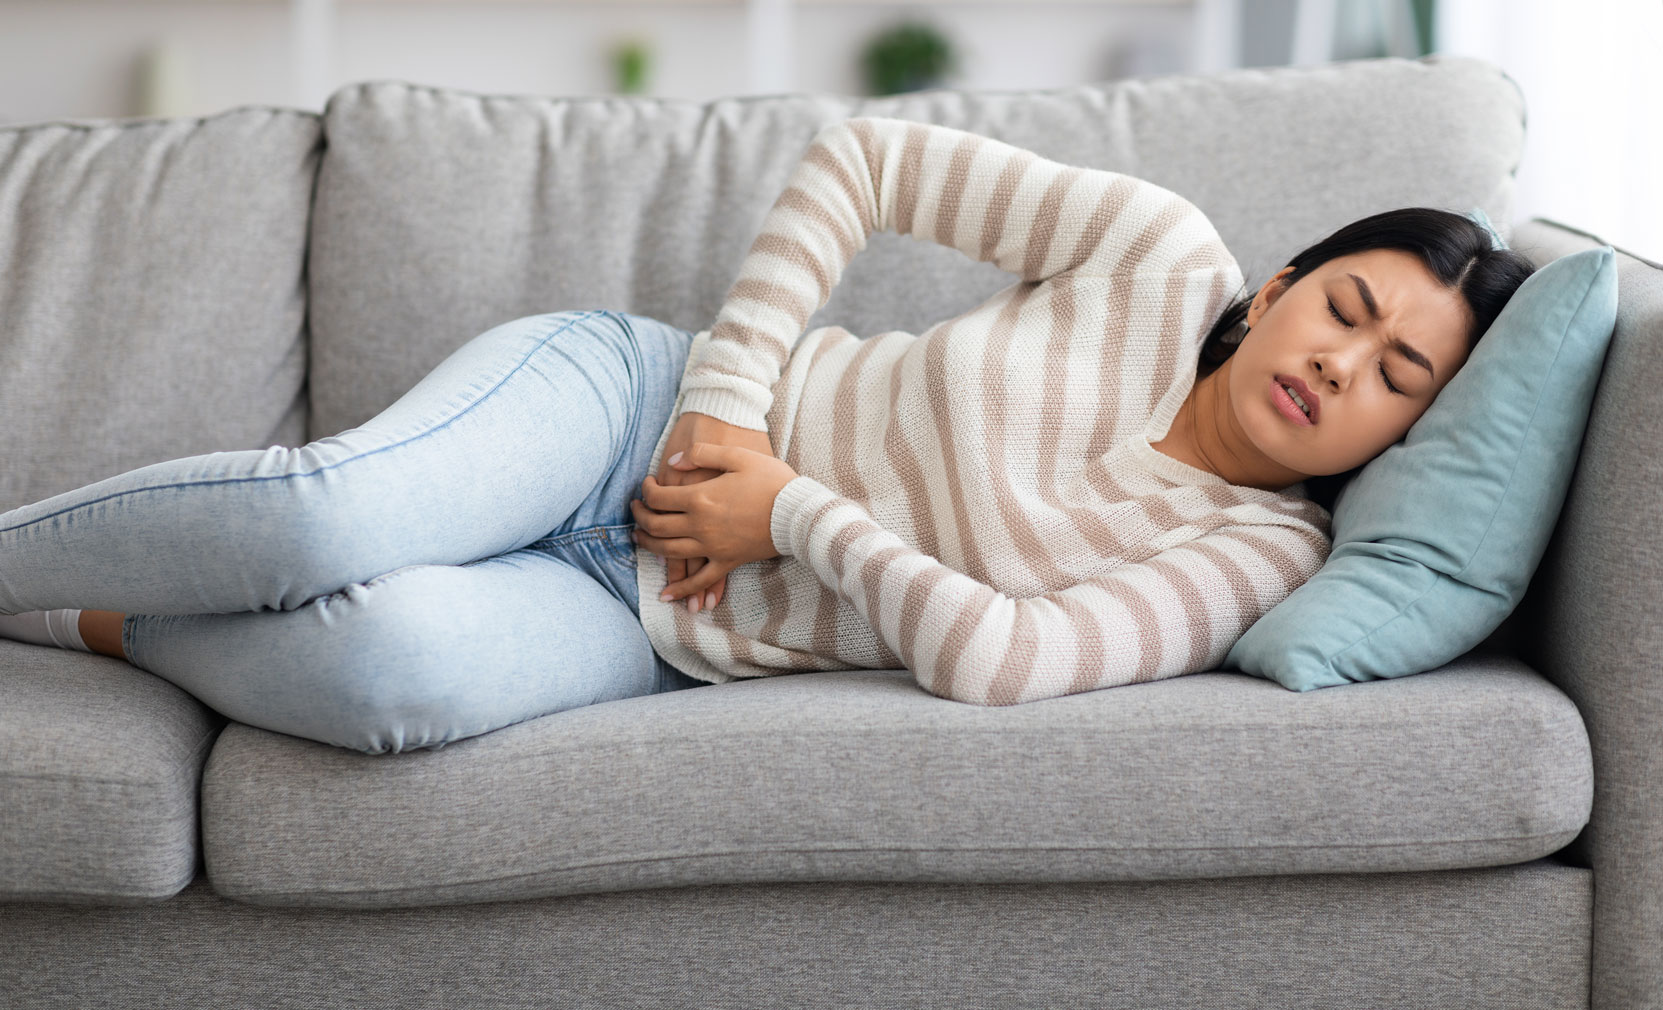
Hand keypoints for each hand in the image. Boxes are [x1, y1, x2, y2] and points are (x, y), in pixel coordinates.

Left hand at [631, 442, 799, 603]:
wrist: (800, 511)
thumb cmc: (772, 480)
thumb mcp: (737, 455)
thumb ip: (701, 454)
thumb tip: (672, 462)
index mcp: (700, 498)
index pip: (658, 498)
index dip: (646, 491)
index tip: (647, 486)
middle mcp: (700, 526)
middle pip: (656, 527)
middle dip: (640, 518)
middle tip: (636, 510)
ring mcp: (713, 547)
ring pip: (670, 553)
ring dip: (649, 547)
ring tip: (639, 539)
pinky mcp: (728, 561)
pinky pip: (701, 580)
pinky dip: (682, 589)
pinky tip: (667, 595)